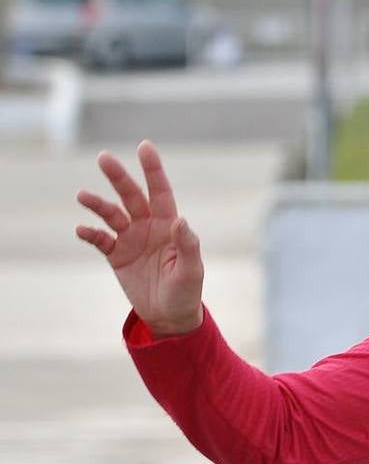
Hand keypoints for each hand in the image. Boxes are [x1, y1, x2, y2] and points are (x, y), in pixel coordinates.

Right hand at [75, 141, 203, 336]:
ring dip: (98, 204)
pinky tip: (81, 230)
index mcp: (169, 225)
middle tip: (103, 158)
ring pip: (112, 214)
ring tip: (83, 195)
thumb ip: (187, 245)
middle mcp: (149, 226)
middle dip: (119, 177)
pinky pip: (100, 240)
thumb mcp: (191, 270)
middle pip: (131, 196)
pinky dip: (90, 234)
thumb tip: (180, 220)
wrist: (169, 316)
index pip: (160, 191)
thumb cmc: (186, 291)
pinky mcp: (116, 256)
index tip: (144, 147)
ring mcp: (131, 239)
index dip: (153, 170)